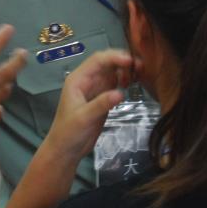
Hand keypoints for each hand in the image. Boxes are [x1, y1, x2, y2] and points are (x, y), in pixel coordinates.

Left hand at [43, 49, 136, 163]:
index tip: (130, 61)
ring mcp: (95, 88)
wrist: (66, 149)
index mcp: (78, 79)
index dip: (114, 57)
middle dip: (123, 61)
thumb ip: (101, 104)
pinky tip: (132, 83)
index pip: (97, 60)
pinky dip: (124, 80)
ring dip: (125, 70)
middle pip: (107, 63)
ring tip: (138, 75)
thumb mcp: (84, 118)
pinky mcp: (102, 98)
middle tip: (140, 67)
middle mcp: (87, 80)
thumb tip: (120, 93)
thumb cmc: (69, 132)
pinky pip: (115, 83)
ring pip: (112, 72)